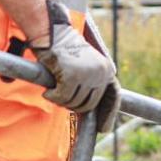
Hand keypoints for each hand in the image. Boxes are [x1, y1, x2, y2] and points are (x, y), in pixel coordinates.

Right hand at [32, 1, 120, 132]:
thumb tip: (89, 111)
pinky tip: (47, 91)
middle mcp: (100, 72)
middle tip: (61, 97)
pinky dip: (53, 97)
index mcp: (106, 69)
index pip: (112, 98)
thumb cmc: (63, 49)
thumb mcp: (84, 65)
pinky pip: (62, 97)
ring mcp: (87, 75)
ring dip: (61, 100)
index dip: (108, 115)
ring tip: (53, 90)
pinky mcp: (71, 76)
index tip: (104, 129)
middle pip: (89, 105)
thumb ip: (89, 83)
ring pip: (74, 103)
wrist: (51, 31)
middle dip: (74, 105)